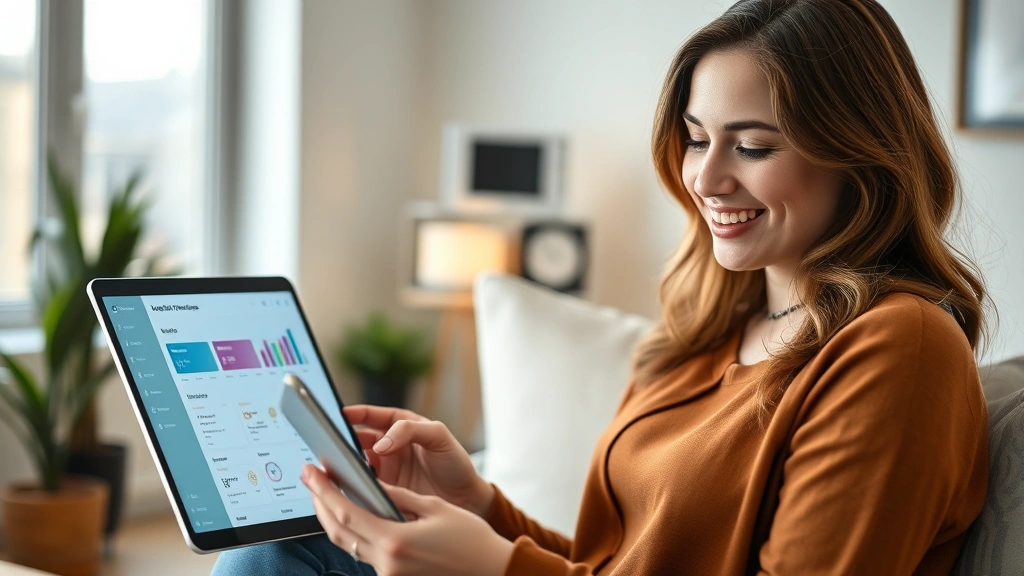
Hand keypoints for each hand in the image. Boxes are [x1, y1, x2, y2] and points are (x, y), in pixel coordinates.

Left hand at [303, 464, 512, 575]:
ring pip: (348, 544)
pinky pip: (364, 552)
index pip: (346, 513)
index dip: (324, 491)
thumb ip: (397, 496)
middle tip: (311, 478)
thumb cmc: (470, 537)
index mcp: (396, 541)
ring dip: (333, 518)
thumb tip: (369, 482)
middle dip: (320, 503)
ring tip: (325, 493)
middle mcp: (387, 562)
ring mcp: (389, 574)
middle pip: (339, 531)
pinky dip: (353, 531)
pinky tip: (351, 513)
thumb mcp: (433, 507)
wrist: (490, 570)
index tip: (311, 472)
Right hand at [343, 405, 493, 516]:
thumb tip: (381, 443)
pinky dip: (353, 485)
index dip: (357, 414)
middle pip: (359, 440)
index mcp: (403, 427)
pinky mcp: (385, 491)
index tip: (340, 414)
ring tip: (334, 464)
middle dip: (343, 439)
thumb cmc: (456, 465)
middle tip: (330, 443)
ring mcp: (386, 470)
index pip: (374, 416)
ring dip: (345, 463)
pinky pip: (363, 486)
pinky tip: (347, 487)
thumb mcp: (440, 438)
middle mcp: (390, 447)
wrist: (467, 502)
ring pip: (357, 463)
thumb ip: (411, 431)